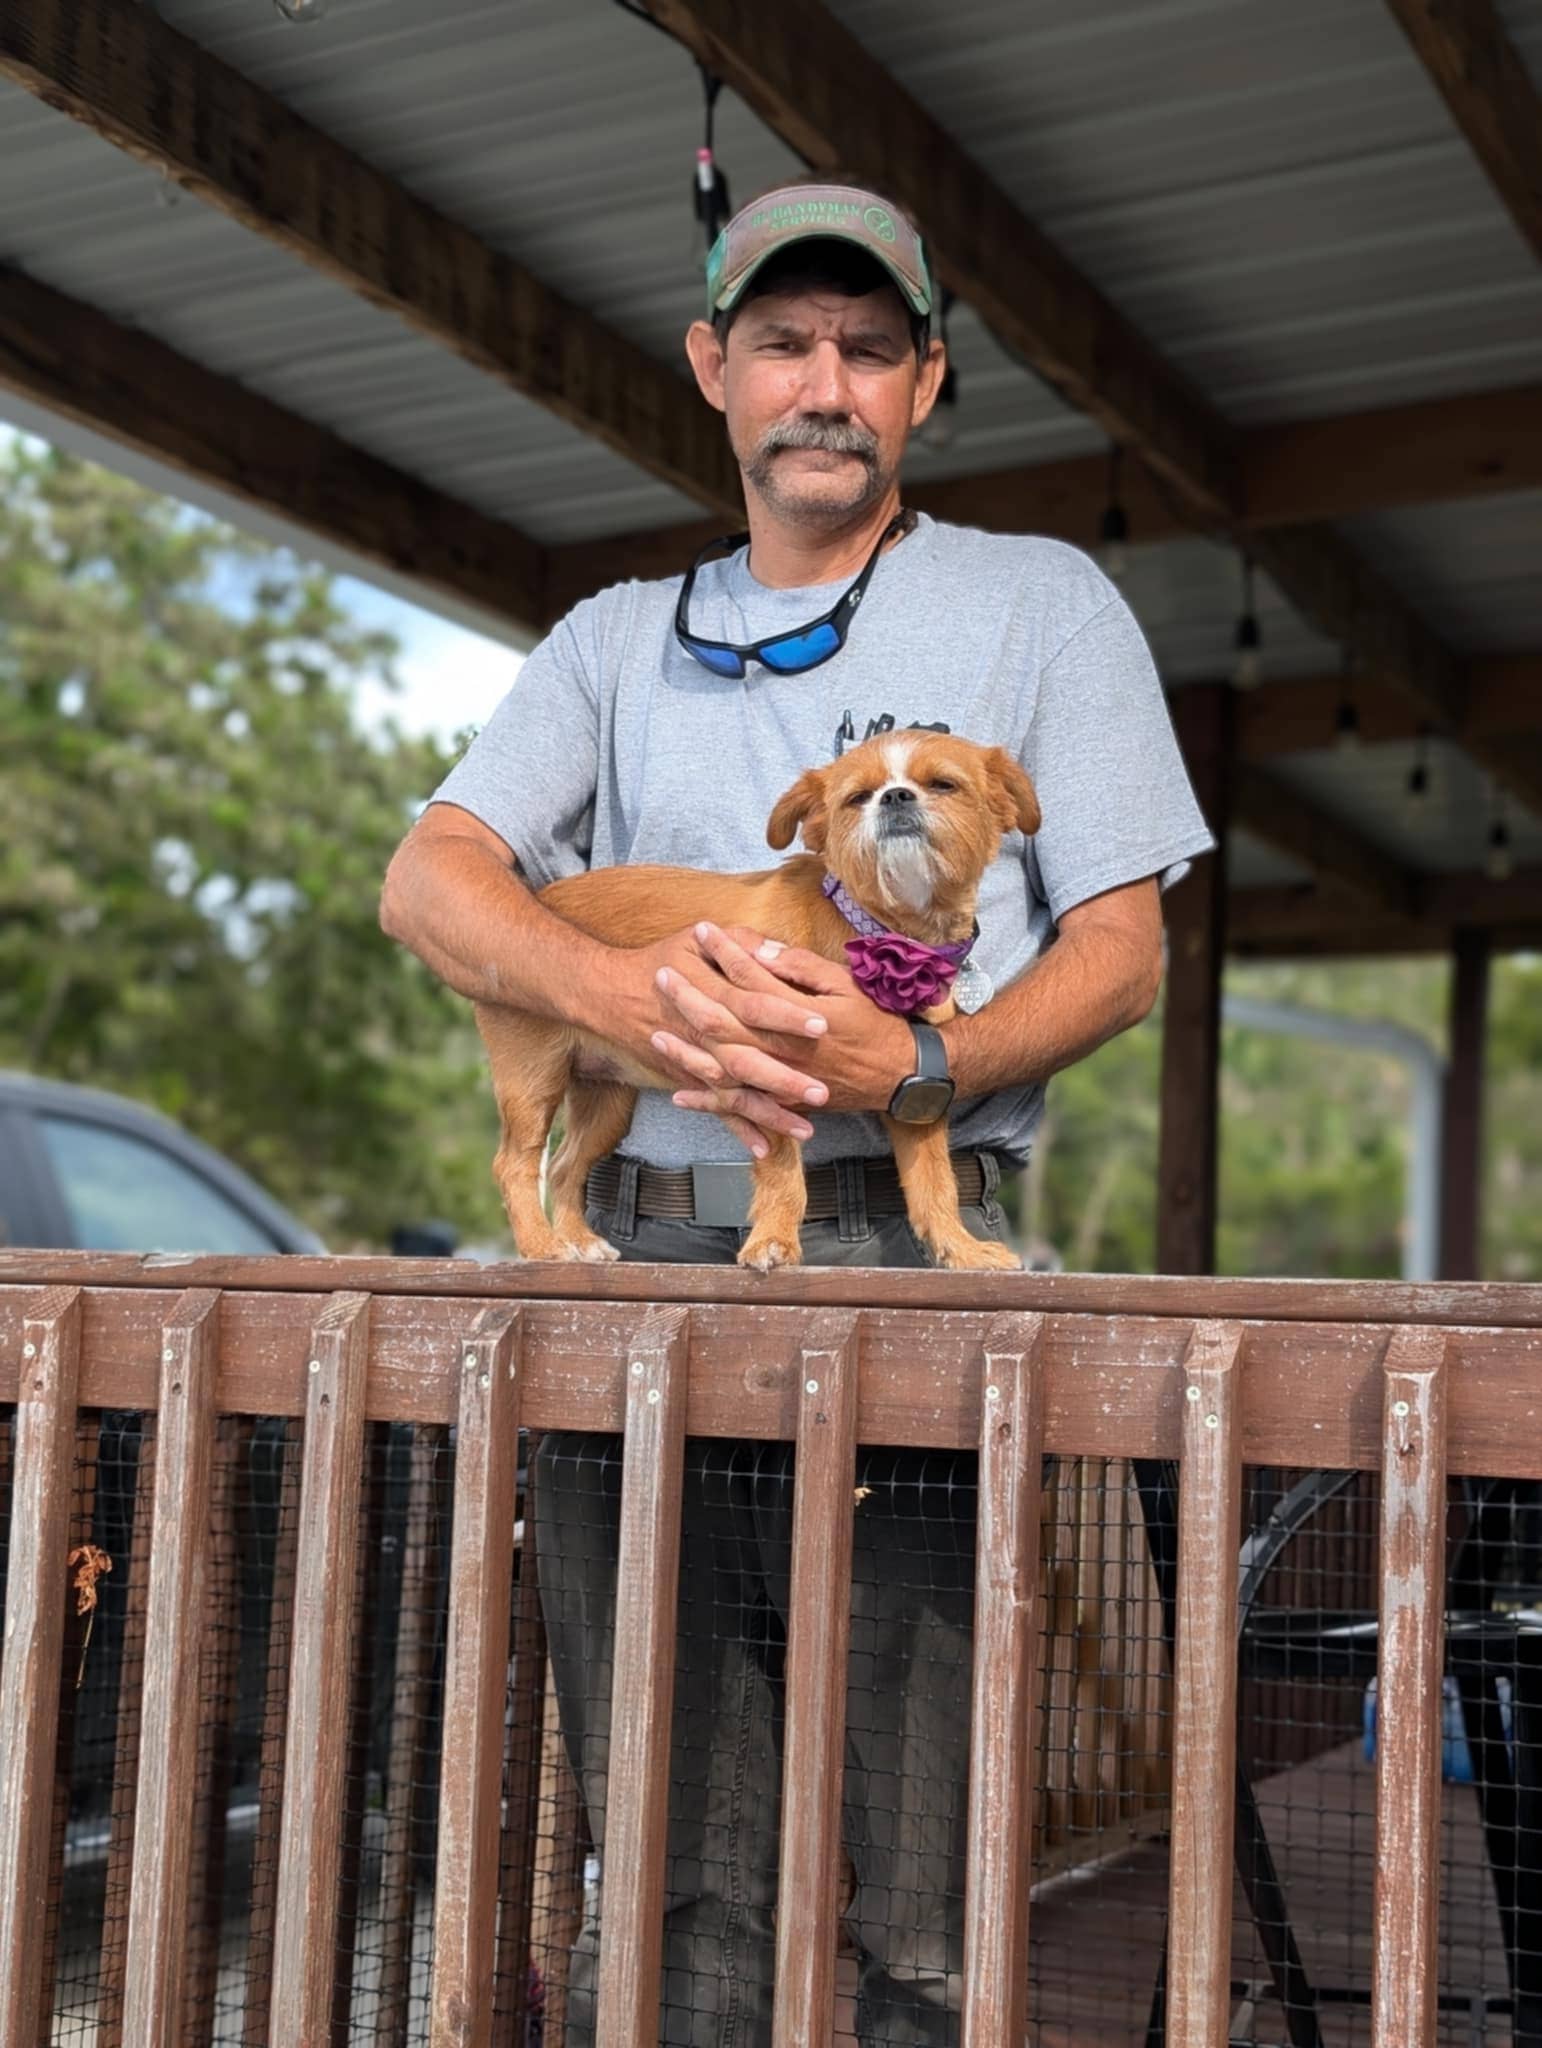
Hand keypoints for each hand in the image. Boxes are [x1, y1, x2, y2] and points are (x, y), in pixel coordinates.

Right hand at [600, 923, 831, 1155]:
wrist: (610, 994)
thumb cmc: (659, 960)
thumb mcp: (695, 940)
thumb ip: (738, 942)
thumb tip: (776, 950)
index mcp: (711, 995)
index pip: (755, 1005)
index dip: (787, 1015)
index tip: (822, 1025)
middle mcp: (704, 1035)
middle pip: (748, 1059)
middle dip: (784, 1079)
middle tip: (821, 1092)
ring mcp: (697, 1062)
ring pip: (736, 1092)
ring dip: (769, 1113)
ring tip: (806, 1130)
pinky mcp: (692, 1080)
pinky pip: (718, 1108)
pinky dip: (738, 1129)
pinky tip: (764, 1149)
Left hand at [659, 928, 913, 1127]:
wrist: (900, 1073)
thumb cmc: (875, 1022)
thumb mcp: (845, 984)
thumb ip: (800, 967)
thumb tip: (761, 949)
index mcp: (797, 1013)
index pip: (749, 977)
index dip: (723, 952)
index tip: (701, 930)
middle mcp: (783, 1047)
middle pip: (724, 1021)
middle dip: (689, 997)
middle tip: (660, 975)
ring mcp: (781, 1079)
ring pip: (722, 1065)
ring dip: (687, 1049)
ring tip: (656, 1033)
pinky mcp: (783, 1101)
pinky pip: (739, 1105)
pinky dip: (708, 1101)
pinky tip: (679, 1094)